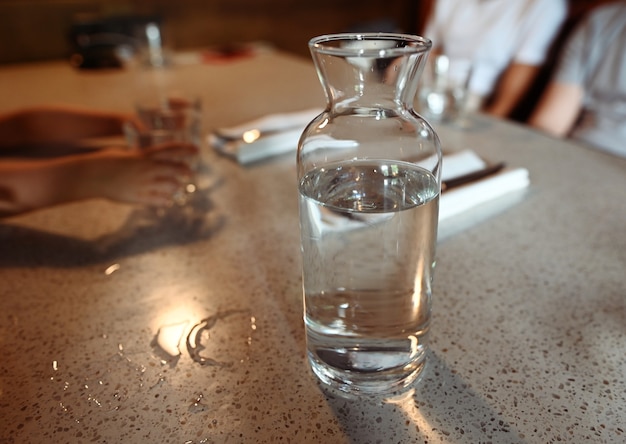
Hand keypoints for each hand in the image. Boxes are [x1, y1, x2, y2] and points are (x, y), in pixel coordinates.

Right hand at [80, 142, 198, 206]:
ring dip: (175, 186)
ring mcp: (144, 183)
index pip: (169, 150)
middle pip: (174, 169)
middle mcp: (147, 168)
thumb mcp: (124, 152)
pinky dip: (165, 200)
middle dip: (185, 171)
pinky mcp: (138, 197)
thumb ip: (139, 155)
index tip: (196, 151)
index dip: (185, 150)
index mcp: (143, 155)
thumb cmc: (104, 161)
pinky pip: (158, 200)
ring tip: (176, 187)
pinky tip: (167, 201)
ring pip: (170, 186)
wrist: (90, 175)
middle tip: (190, 173)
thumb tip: (147, 154)